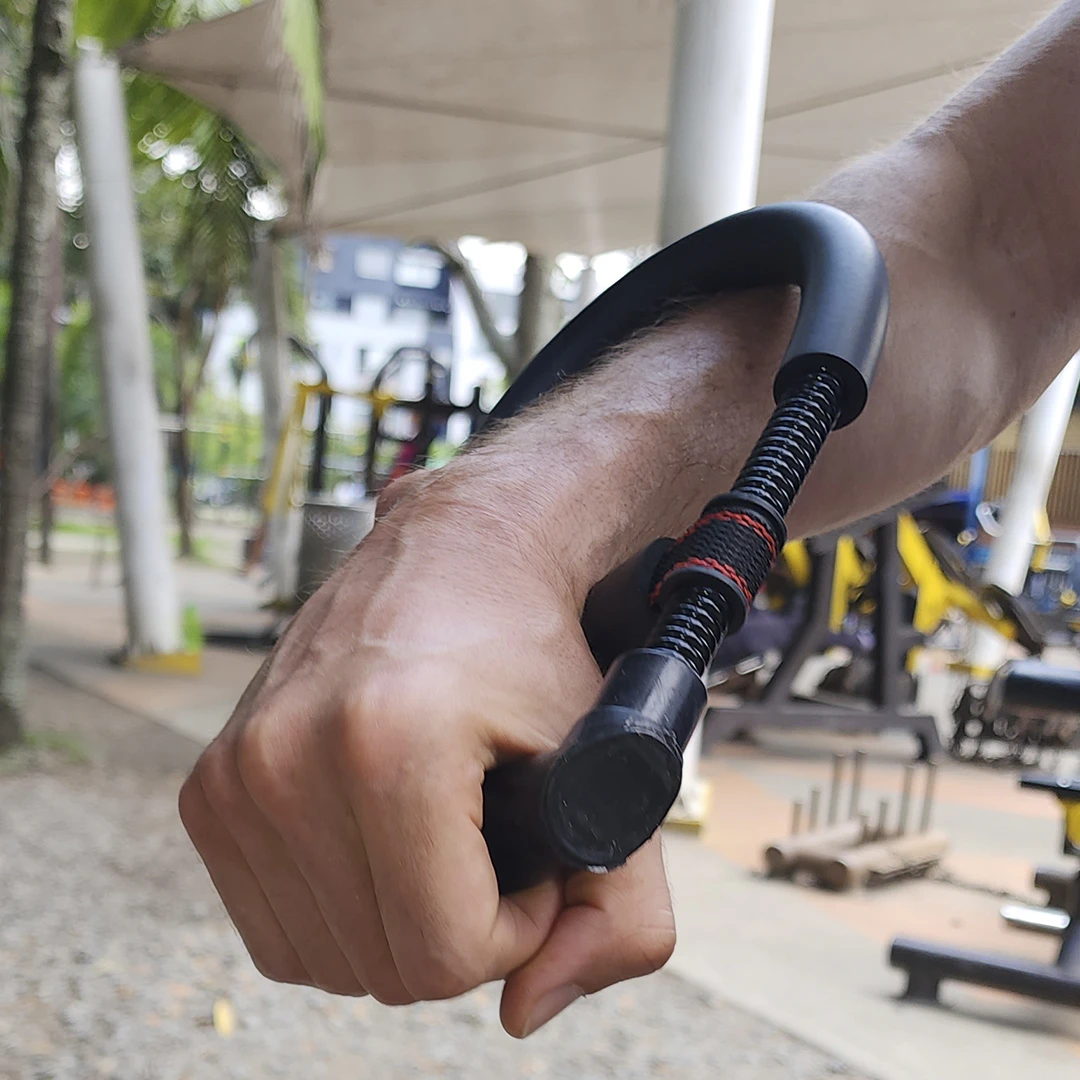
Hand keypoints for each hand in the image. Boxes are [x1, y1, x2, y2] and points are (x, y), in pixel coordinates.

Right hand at [179, 469, 675, 1035]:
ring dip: (398, 921)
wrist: (456, 557)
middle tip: (489, 838)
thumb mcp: (614, 768)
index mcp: (389, 743)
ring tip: (439, 833)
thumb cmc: (534, 655)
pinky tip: (382, 841)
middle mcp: (287, 756)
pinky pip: (277, 927)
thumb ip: (623, 917)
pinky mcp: (210, 786)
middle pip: (382, 966)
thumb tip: (525, 1014)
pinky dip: (342, 909)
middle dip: (459, 926)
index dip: (515, 928)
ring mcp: (235, 772)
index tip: (533, 856)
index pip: (444, 954)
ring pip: (326, 958)